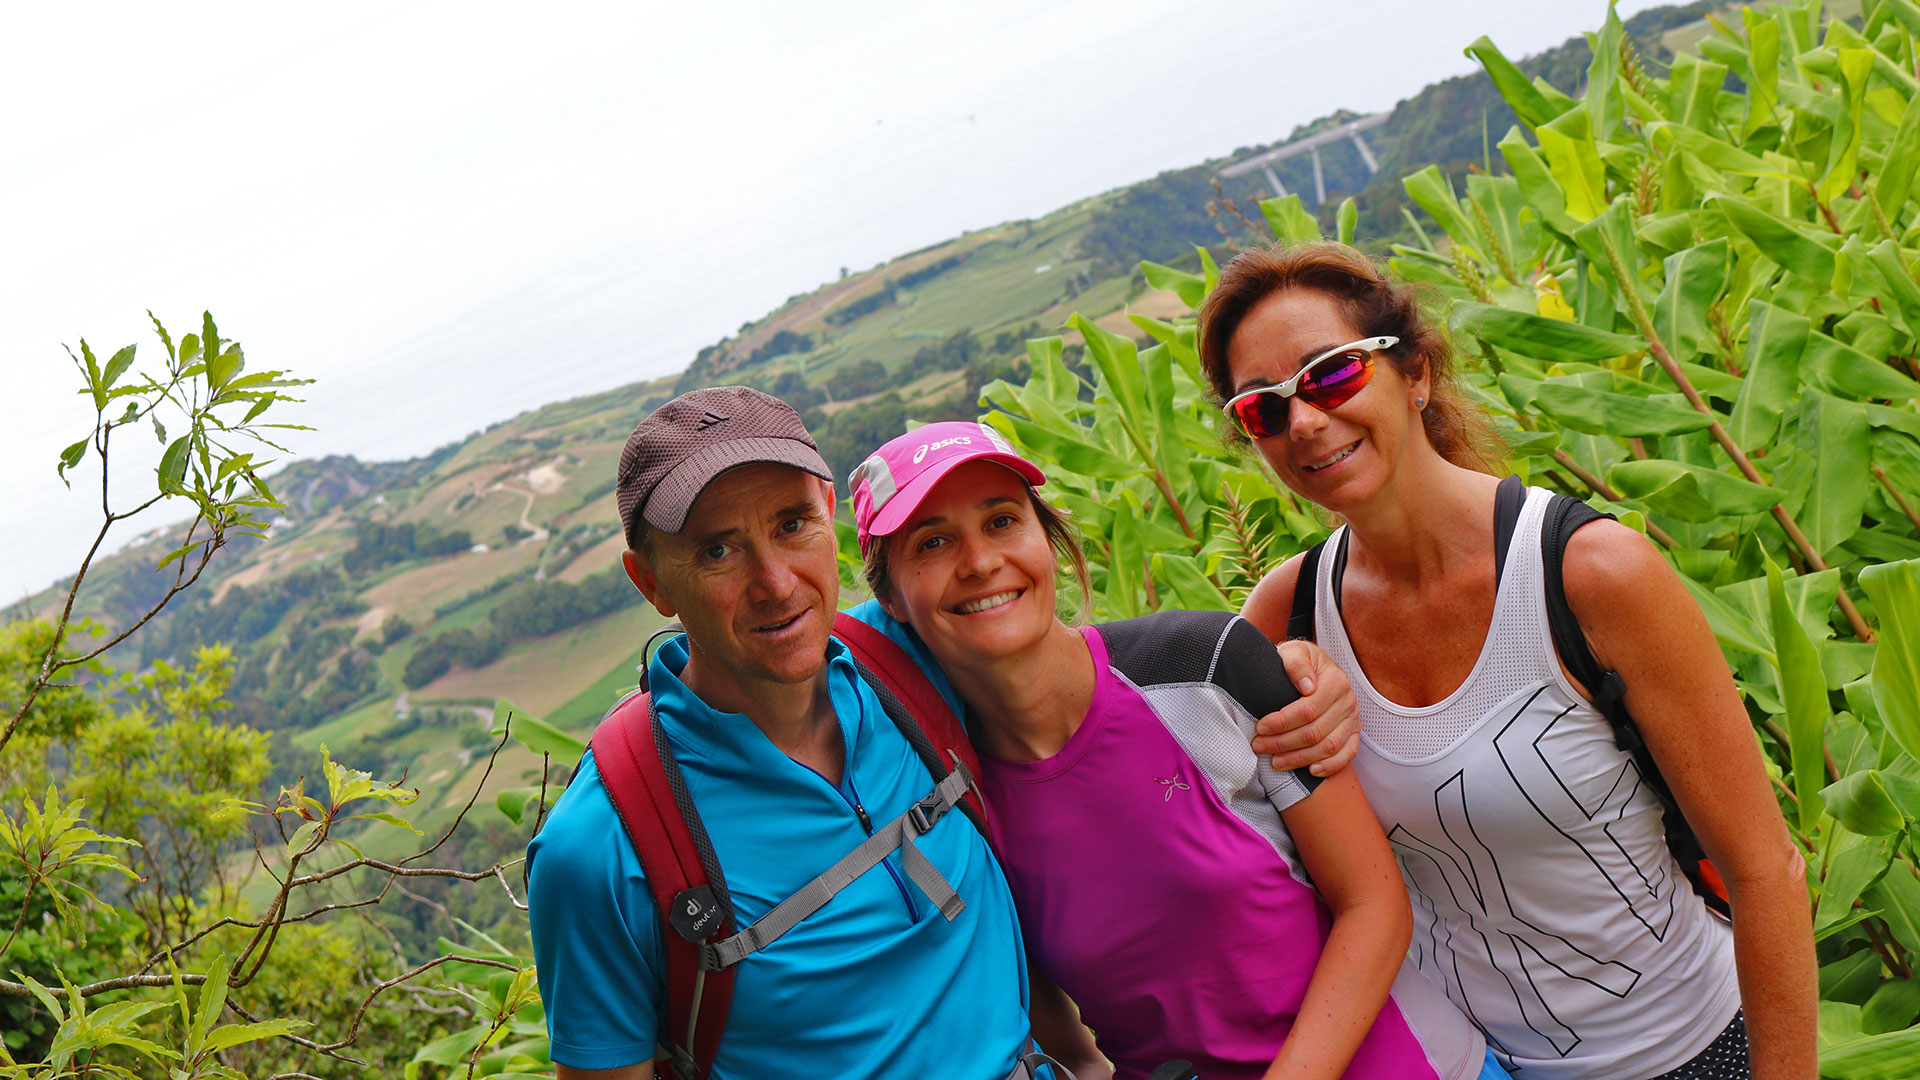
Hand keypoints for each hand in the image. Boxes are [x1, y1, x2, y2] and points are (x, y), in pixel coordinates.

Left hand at [1252, 639, 1358, 776]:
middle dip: (1283, 743)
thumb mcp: (1293, 652)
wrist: (1314, 667)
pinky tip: (1311, 771)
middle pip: (1315, 731)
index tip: (1260, 728)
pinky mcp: (1353, 732)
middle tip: (1259, 746)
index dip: (1282, 722)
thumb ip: (1296, 663)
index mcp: (1335, 680)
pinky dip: (1331, 766)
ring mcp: (1352, 719)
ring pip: (1329, 746)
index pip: (1308, 709)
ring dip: (1300, 758)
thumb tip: (1306, 685)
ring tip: (1276, 761)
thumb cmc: (1299, 662)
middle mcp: (1347, 701)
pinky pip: (1347, 754)